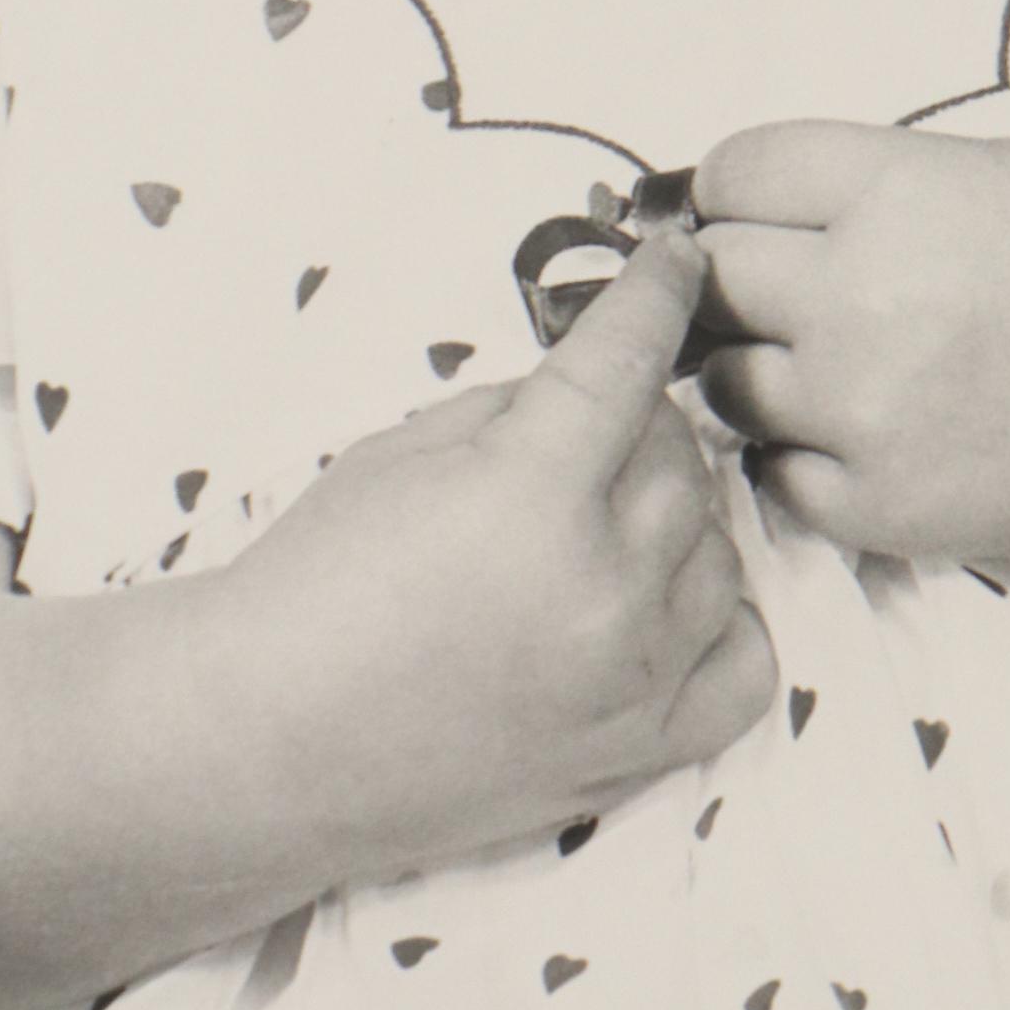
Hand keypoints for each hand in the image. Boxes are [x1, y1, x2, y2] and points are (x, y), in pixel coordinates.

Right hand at [232, 227, 776, 876]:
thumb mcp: (400, 451)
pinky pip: (744, 664)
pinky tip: (667, 602)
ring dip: (675, 518)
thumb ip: (516, 408)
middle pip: (683, 457)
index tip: (676, 259)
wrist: (265, 743)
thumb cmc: (313, 589)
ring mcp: (631, 676)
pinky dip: (720, 620)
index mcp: (532, 494)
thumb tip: (595, 385)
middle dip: (644, 422)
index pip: (629, 358)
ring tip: (601, 524)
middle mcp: (602, 586)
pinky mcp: (640, 750)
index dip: (657, 291)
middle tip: (588, 431)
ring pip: (719, 550)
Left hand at [693, 120, 1009, 567]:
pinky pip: (774, 470)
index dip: (732, 189)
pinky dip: (806, 453)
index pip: (731, 171)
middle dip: (737, 274)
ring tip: (845, 362)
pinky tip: (874, 429)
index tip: (751, 209)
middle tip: (786, 288)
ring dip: (765, 366)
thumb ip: (868, 181)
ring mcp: (862, 411)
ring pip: (727, 379)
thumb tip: (746, 203)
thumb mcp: (998, 170)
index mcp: (896, 193)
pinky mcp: (876, 505)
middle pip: (711, 275)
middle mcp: (862, 298)